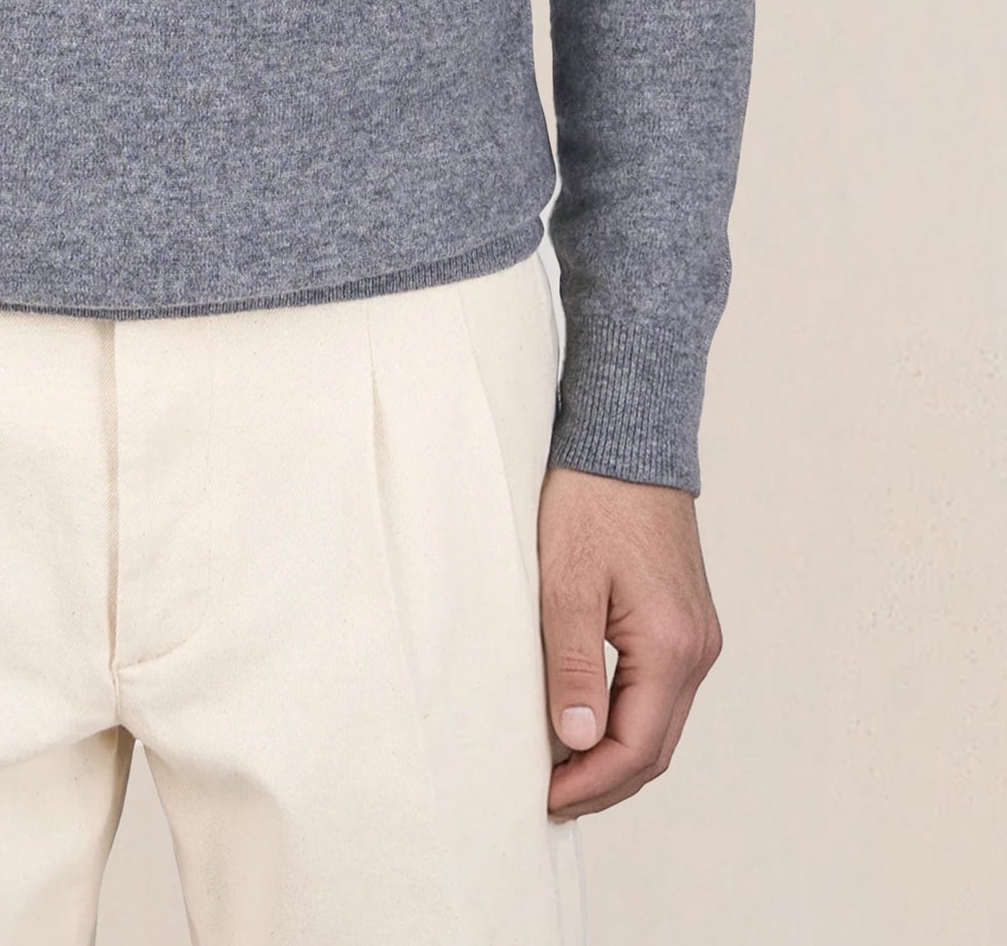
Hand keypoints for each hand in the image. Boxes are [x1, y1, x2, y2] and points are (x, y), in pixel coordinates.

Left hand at [537, 462, 722, 817]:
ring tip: (561, 770)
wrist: (627, 441)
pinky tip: (588, 723)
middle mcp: (697, 650)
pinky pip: (660, 693)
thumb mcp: (565, 584)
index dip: (588, 784)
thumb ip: (572, 667)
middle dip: (603, 782)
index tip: (543, 799)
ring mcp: (697, 637)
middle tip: (549, 799)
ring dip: (616, 755)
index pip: (635, 748)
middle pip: (655, 749)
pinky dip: (627, 721)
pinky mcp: (686, 622)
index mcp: (671, 647)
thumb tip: (575, 743)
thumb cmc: (591, 501)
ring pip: (660, 725)